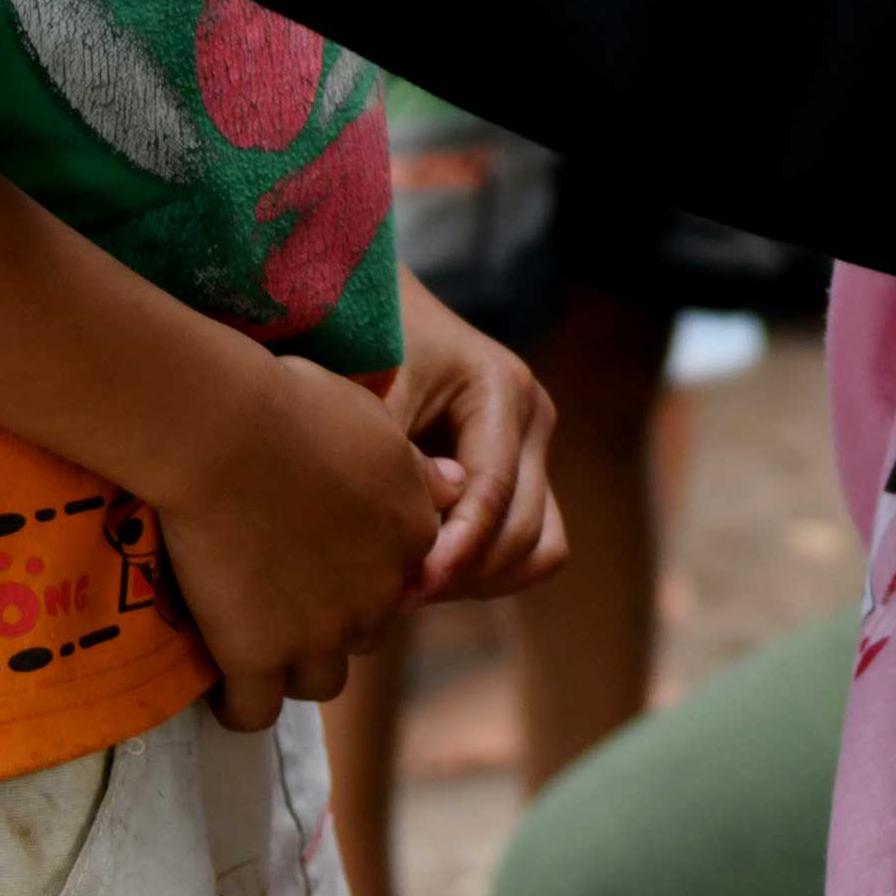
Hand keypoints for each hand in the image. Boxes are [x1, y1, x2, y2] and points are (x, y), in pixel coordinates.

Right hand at [152, 354, 445, 732]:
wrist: (225, 433)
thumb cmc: (293, 406)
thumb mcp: (374, 421)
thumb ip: (417, 469)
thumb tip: (458, 488)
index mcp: (411, 535)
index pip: (405, 577)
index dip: (363, 569)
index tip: (326, 553)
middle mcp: (378, 594)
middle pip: (366, 631)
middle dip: (334, 618)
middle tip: (284, 589)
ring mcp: (319, 633)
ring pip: (322, 681)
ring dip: (296, 664)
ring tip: (256, 640)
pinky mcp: (257, 657)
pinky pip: (254, 712)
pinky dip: (240, 705)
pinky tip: (224, 687)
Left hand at [389, 303, 568, 603]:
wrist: (362, 299)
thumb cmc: (357, 340)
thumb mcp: (367, 393)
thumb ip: (393, 466)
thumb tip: (417, 550)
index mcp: (501, 387)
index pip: (494, 493)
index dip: (456, 550)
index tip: (409, 589)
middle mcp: (532, 416)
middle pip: (524, 530)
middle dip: (465, 571)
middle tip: (396, 597)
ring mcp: (532, 446)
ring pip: (538, 546)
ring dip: (481, 576)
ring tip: (413, 586)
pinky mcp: (519, 470)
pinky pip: (529, 543)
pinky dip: (487, 567)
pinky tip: (430, 569)